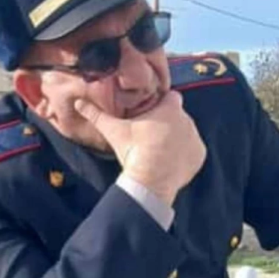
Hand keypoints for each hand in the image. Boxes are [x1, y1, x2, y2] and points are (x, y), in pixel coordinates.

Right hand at [74, 91, 206, 205]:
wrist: (150, 181)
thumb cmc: (134, 150)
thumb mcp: (114, 130)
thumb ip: (97, 114)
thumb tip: (79, 101)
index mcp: (170, 108)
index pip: (171, 97)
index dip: (162, 103)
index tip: (153, 113)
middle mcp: (187, 120)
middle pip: (178, 115)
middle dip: (169, 122)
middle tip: (152, 134)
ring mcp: (195, 138)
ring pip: (187, 132)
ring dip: (177, 137)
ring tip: (160, 149)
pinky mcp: (200, 155)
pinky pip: (193, 150)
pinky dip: (185, 153)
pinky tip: (170, 160)